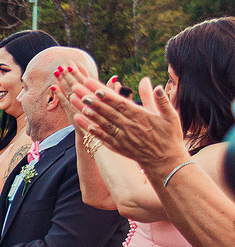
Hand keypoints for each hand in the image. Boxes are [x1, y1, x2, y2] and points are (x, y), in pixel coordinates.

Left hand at [66, 67, 188, 177]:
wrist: (166, 162)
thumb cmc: (170, 136)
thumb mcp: (170, 116)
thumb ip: (160, 100)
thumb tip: (154, 84)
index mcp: (141, 117)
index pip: (120, 104)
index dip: (107, 96)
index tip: (95, 87)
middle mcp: (129, 127)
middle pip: (107, 111)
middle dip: (91, 99)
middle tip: (77, 89)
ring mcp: (122, 138)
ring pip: (102, 123)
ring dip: (88, 112)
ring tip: (76, 102)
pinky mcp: (119, 148)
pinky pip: (103, 138)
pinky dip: (93, 130)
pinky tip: (82, 123)